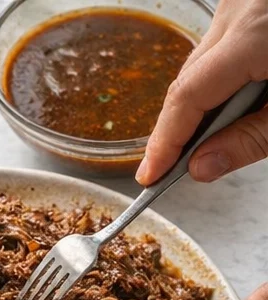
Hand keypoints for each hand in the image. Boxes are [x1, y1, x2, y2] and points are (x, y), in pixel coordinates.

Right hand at [137, 0, 267, 185]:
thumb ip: (250, 141)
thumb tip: (201, 168)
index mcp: (255, 36)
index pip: (189, 96)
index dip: (165, 141)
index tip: (151, 176)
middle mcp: (241, 9)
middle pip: (190, 78)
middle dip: (181, 128)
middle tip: (173, 170)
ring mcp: (242, 2)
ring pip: (203, 62)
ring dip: (205, 105)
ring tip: (214, 139)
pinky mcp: (248, 3)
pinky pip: (222, 46)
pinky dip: (223, 79)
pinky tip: (236, 103)